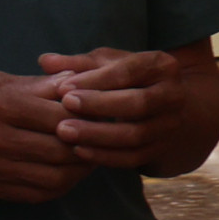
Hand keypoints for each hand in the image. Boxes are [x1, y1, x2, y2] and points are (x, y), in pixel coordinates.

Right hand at [0, 73, 94, 202]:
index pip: (58, 114)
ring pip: (56, 175)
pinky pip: (40, 193)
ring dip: (80, 168)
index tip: (101, 111)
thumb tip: (78, 81)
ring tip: (90, 155)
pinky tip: (68, 172)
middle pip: (61, 147)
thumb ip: (37, 85)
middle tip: (104, 136)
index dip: (87, 114)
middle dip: (89, 142)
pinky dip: (62, 184)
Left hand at [37, 47, 191, 172]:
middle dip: (98, 106)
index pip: (129, 71)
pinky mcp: (160, 149)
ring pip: (136, 135)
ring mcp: (170, 125)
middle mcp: (174, 95)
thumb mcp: (104, 63)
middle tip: (64, 107)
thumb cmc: (123, 77)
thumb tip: (45, 61)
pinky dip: (105, 156)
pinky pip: (133, 158)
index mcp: (162, 65)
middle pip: (138, 104)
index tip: (63, 88)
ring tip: (64, 132)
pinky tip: (78, 151)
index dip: (95, 80)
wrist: (156, 104)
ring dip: (98, 135)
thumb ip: (76, 64)